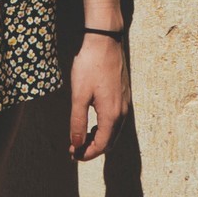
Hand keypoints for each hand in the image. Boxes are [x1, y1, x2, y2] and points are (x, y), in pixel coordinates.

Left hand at [68, 32, 128, 160]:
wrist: (105, 42)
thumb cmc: (89, 66)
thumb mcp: (79, 95)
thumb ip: (77, 122)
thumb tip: (76, 144)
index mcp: (111, 114)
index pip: (101, 145)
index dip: (86, 154)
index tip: (72, 154)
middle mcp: (121, 112)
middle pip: (109, 142)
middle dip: (92, 148)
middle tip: (74, 148)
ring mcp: (124, 104)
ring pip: (113, 132)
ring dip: (98, 138)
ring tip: (80, 137)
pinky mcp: (123, 96)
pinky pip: (115, 120)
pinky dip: (104, 128)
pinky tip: (92, 122)